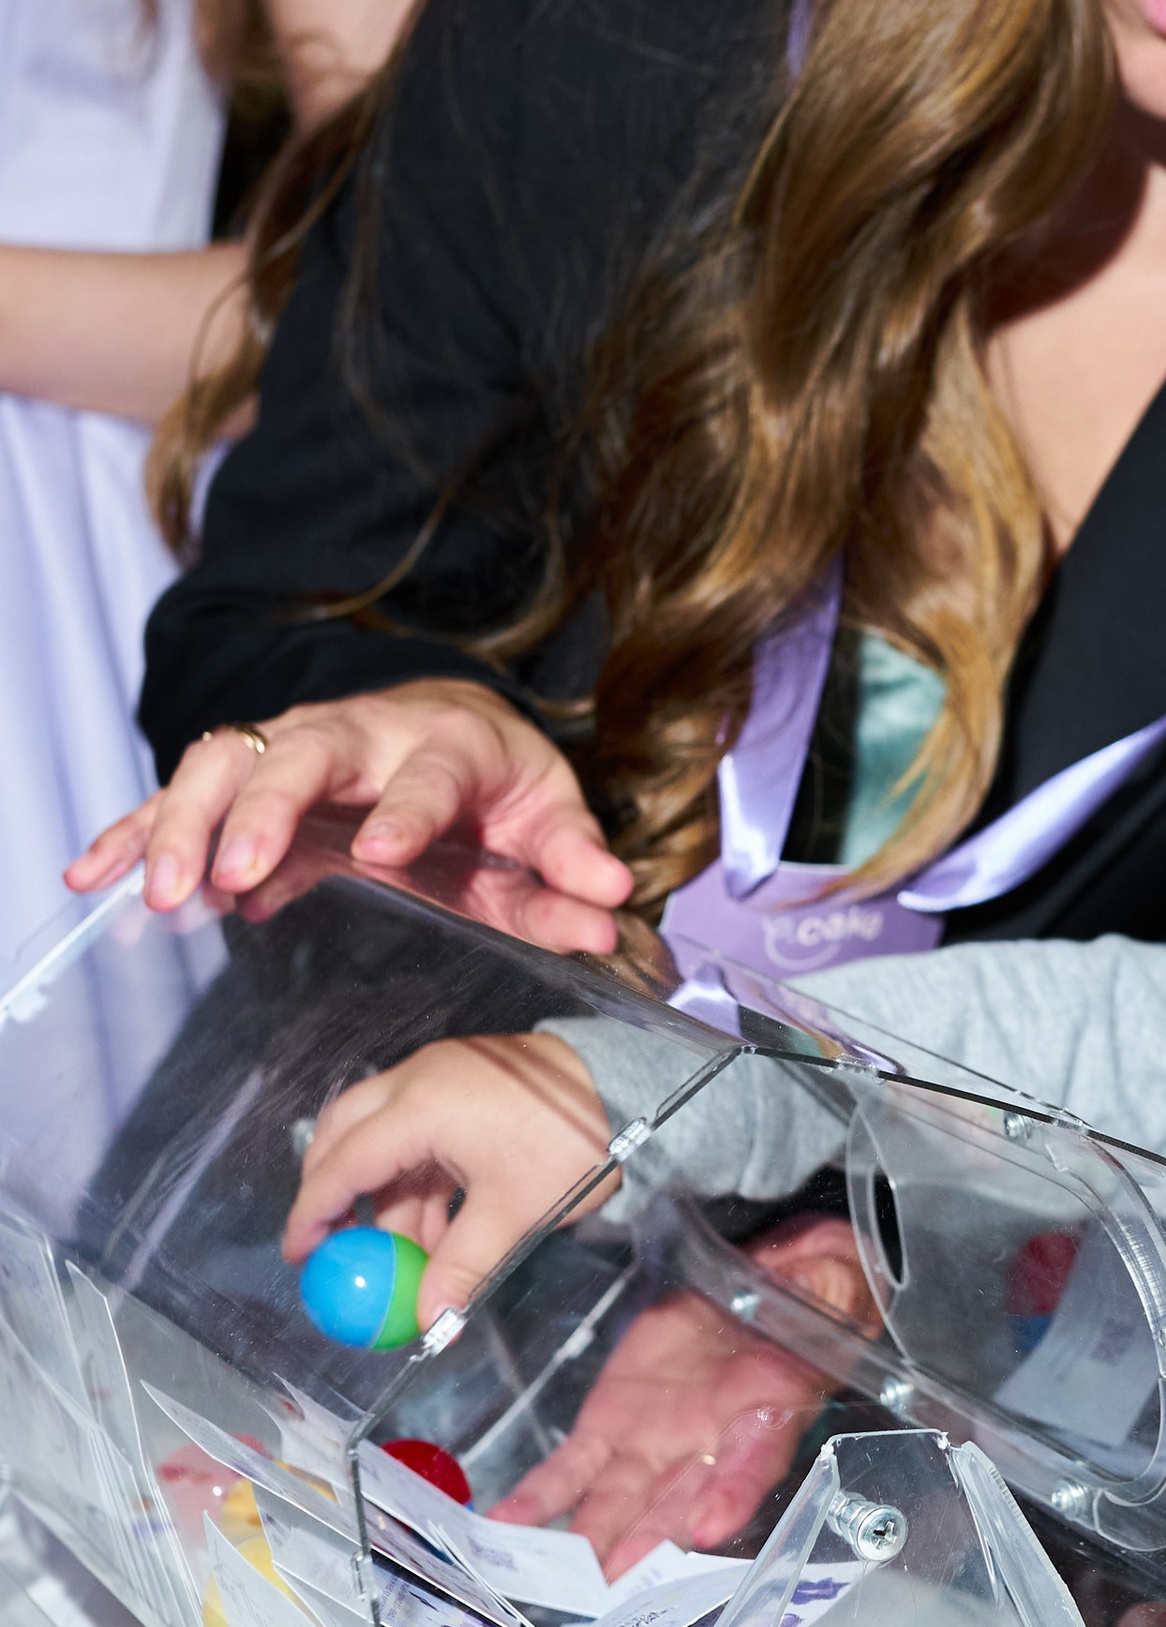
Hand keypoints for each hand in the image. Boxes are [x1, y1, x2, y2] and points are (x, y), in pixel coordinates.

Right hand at [68, 680, 633, 955]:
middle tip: (231, 875)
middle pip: (299, 757)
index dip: (405, 811)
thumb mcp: (547, 814)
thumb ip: (573, 863)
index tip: (382, 853)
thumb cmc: (495, 782)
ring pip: (224, 766)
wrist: (445, 719)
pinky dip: (134, 831)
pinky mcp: (246, 776)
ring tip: (162, 893)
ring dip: (185, 826)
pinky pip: (179, 794)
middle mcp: (359, 733)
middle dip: (261, 811)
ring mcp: (291, 748)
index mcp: (443, 744)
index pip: (424, 776)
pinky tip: (92, 875)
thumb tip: (612, 908)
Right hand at [284, 1031, 616, 1326]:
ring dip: (387, 1196)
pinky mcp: (462, 1085)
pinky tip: (438, 1229)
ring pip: (383, 1138)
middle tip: (332, 1245)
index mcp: (420, 1107)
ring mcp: (439, 1078)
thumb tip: (432, 1320)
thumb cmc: (571, 1141)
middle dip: (334, 1192)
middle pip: (345, 1136)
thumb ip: (464, 1266)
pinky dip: (417, 1180)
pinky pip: (418, 1134)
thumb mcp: (515, 1211)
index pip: (344, 1163)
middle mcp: (416, 1082)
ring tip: (408, 1256)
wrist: (627, 1085)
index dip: (314, 1211)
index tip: (298, 1252)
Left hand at [491, 1217, 879, 1577]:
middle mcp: (709, 1447)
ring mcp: (656, 1445)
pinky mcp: (613, 1428)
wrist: (758, 1298)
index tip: (710, 1525)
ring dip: (590, 1539)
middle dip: (646, 1544)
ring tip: (560, 1573)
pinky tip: (510, 1524)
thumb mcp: (823, 1289)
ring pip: (619, 1502)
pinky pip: (572, 1469)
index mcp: (768, 1412)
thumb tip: (824, 1280)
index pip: (753, 1461)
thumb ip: (822, 1292)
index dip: (732, 1494)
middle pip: (677, 1504)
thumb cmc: (799, 1306)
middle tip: (617, 1579)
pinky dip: (540, 1497)